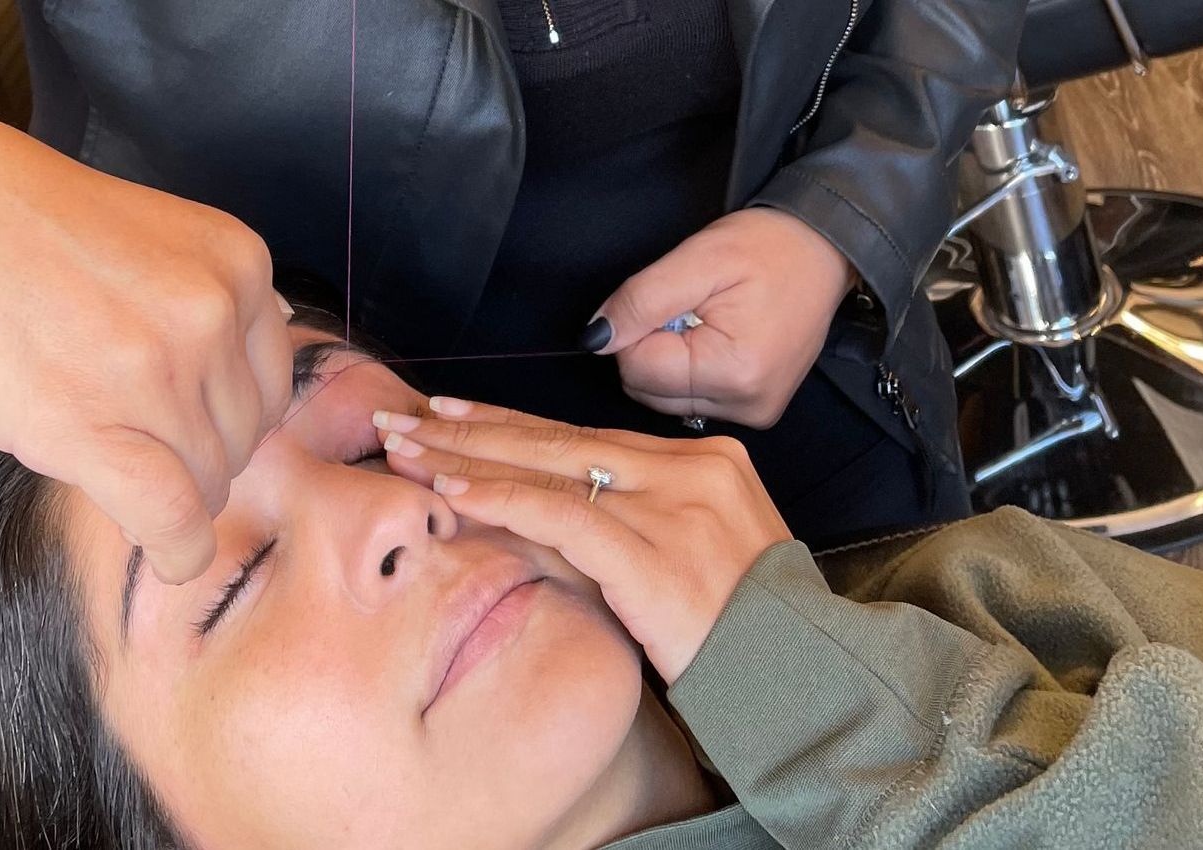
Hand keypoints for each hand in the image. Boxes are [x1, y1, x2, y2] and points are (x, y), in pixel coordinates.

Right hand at [0, 109, 293, 582]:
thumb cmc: (27, 226)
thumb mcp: (160, 243)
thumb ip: (213, 307)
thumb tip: (247, 384)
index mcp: (238, 264)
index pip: (269, 386)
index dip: (224, 420)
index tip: (178, 425)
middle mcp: (214, 314)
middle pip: (243, 439)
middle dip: (194, 457)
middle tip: (127, 439)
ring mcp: (159, 371)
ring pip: (209, 482)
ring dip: (171, 495)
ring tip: (107, 459)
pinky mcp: (93, 426)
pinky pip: (171, 518)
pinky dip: (177, 550)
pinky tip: (168, 553)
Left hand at [373, 398, 792, 682]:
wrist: (800, 674)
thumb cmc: (742, 629)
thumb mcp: (688, 556)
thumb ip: (627, 526)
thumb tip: (534, 517)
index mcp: (701, 462)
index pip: (584, 436)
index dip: (510, 423)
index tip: (450, 412)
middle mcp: (688, 469)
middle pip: (557, 439)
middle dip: (471, 427)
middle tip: (402, 414)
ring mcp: (673, 506)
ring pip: (550, 469)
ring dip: (467, 457)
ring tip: (406, 448)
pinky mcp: (655, 551)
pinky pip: (562, 516)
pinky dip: (502, 500)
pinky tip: (453, 491)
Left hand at [584, 207, 854, 428]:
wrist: (826, 249)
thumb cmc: (768, 247)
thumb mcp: (698, 258)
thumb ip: (640, 300)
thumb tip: (595, 340)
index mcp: (732, 372)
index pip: (636, 369)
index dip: (638, 328)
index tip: (672, 299)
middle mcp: (745, 406)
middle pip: (647, 390)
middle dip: (655, 345)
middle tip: (693, 307)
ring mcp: (753, 414)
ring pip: (665, 398)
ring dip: (672, 357)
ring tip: (710, 319)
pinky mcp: (755, 412)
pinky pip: (691, 399)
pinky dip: (692, 368)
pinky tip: (720, 337)